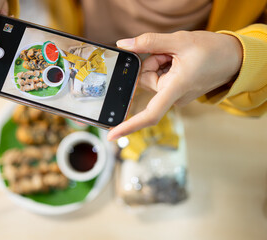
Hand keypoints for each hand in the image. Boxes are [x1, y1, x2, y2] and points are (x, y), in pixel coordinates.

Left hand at [107, 30, 242, 140]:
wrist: (234, 58)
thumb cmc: (213, 51)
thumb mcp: (179, 40)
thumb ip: (149, 42)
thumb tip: (125, 45)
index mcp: (176, 89)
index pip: (150, 114)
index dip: (129, 126)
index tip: (112, 135)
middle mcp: (175, 98)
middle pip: (147, 81)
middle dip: (152, 62)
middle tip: (170, 52)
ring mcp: (176, 96)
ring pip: (152, 78)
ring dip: (159, 63)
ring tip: (177, 56)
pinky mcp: (177, 92)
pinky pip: (161, 79)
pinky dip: (164, 67)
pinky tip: (177, 60)